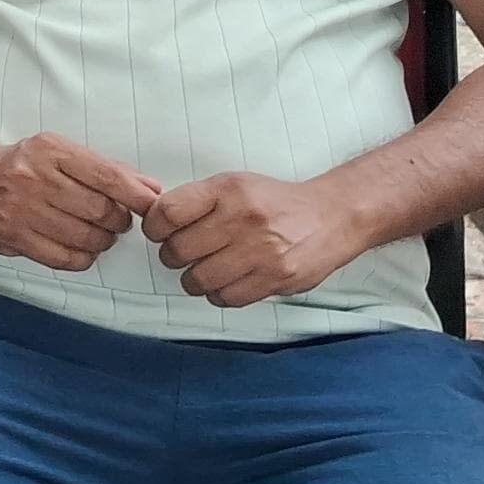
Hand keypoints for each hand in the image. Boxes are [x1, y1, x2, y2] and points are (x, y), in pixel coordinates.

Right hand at [0, 133, 158, 272]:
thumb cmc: (23, 164)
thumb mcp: (59, 152)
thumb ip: (105, 169)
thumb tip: (149, 189)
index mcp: (50, 150)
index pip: (105, 176)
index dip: (135, 195)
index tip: (152, 205)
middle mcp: (35, 179)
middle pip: (99, 210)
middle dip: (118, 220)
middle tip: (116, 219)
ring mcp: (23, 211)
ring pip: (86, 237)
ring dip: (102, 240)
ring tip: (98, 232)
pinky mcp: (15, 239)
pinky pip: (65, 258)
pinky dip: (83, 256)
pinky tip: (81, 246)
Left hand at [142, 172, 359, 307]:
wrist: (330, 216)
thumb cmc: (274, 202)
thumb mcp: (235, 185)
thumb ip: (198, 201)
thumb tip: (156, 220)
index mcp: (227, 189)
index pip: (168, 212)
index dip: (154, 227)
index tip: (158, 232)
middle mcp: (242, 218)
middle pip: (179, 250)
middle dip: (172, 256)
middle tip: (180, 254)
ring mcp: (260, 251)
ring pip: (199, 279)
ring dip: (192, 279)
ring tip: (202, 270)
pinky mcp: (275, 279)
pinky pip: (226, 297)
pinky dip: (217, 294)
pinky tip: (224, 282)